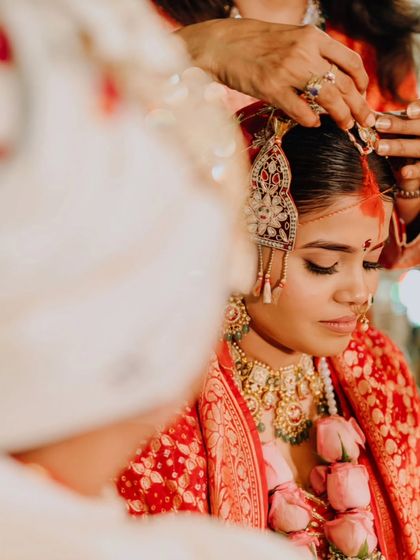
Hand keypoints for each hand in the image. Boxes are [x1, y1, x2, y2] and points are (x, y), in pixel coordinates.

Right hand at [177, 19, 374, 128]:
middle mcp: (304, 52)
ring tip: (346, 125)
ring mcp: (288, 70)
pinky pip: (301, 111)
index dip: (362, 81)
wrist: (221, 45)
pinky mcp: (271, 89)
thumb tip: (331, 75)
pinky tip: (314, 124)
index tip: (362, 94)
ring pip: (329, 97)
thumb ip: (311, 53)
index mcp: (312, 37)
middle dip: (359, 105)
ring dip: (342, 115)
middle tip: (364, 120)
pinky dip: (312, 121)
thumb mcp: (290, 38)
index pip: (350, 61)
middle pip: (344, 83)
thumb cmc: (254, 43)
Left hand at [375, 100, 419, 224]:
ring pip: (417, 148)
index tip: (408, 111)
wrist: (411, 169)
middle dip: (400, 126)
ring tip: (379, 147)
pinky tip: (404, 172)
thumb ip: (385, 121)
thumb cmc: (403, 141)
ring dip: (398, 147)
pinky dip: (413, 171)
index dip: (419, 109)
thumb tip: (366, 114)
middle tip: (380, 124)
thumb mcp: (397, 129)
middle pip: (418, 128)